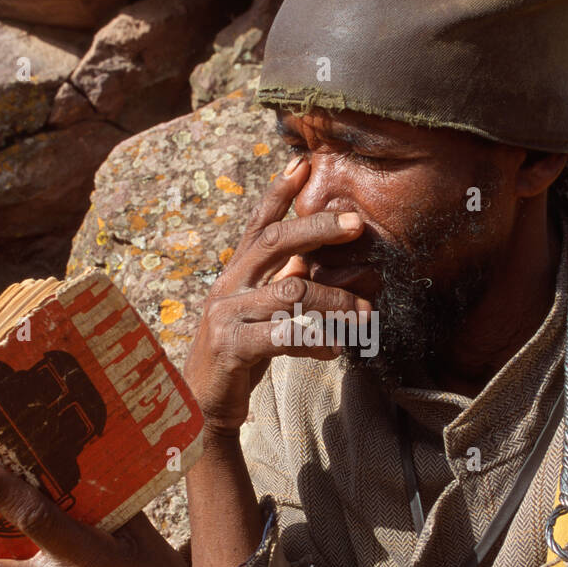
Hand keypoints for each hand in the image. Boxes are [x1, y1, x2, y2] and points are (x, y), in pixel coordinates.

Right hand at [183, 155, 373, 436]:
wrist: (202, 404)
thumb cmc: (240, 352)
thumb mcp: (260, 311)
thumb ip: (283, 283)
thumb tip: (323, 259)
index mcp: (236, 272)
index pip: (258, 224)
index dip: (279, 192)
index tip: (303, 162)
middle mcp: (228, 284)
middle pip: (273, 242)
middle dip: (317, 227)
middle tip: (356, 222)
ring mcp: (226, 314)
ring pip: (290, 292)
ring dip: (334, 299)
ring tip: (365, 312)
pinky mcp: (232, 347)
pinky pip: (283, 336)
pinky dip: (315, 340)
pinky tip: (336, 347)